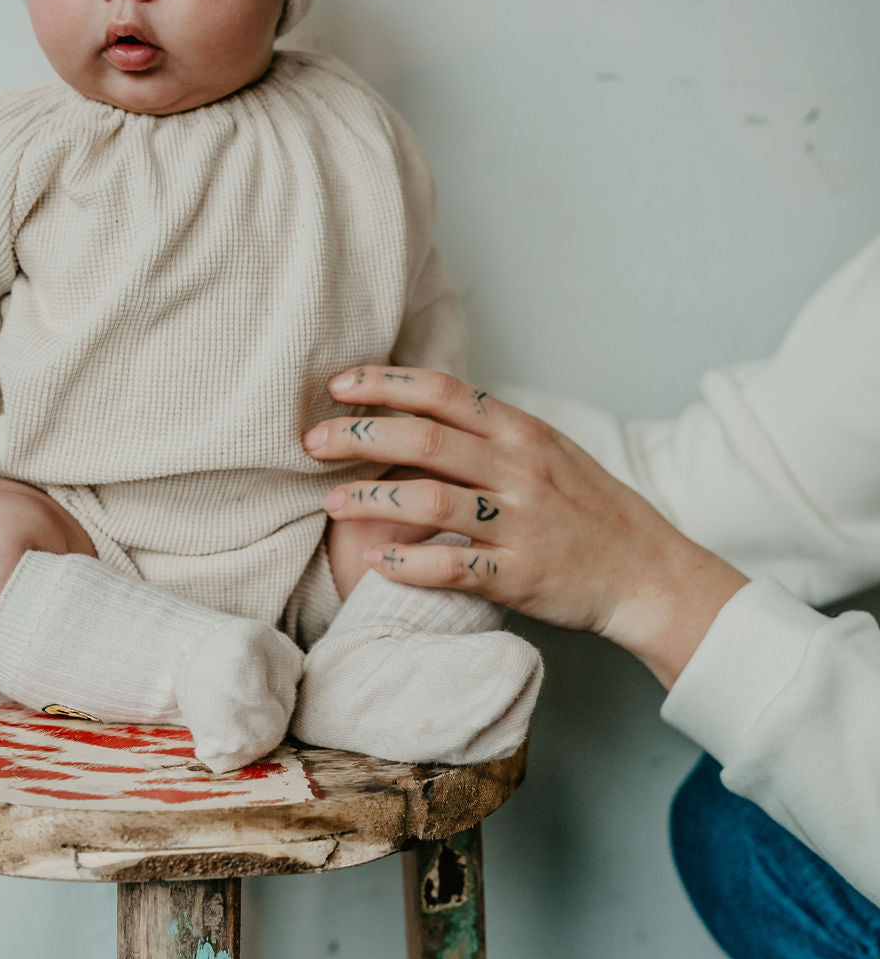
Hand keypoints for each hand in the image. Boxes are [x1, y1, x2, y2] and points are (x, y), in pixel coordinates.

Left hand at [304, 366, 746, 687]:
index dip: (384, 383)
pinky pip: (453, 566)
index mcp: (521, 432)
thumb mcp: (546, 452)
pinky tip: (377, 564)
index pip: (442, 392)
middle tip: (312, 440)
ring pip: (430, 500)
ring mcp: (519, 523)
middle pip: (424, 438)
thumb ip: (490, 431)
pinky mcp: (518, 575)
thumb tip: (425, 408)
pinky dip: (409, 565)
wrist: (646, 572)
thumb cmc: (589, 510)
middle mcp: (519, 469)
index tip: (338, 385)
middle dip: (359, 435)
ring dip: (371, 498)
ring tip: (332, 502)